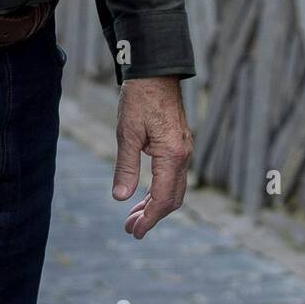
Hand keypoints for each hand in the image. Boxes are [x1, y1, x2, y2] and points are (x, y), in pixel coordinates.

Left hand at [112, 76, 193, 237]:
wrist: (156, 72)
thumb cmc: (139, 98)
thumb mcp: (127, 132)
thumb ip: (126, 167)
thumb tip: (121, 198)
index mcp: (171, 155)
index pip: (162, 199)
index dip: (149, 219)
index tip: (134, 232)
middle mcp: (183, 155)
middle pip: (172, 198)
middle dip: (152, 216)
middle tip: (130, 228)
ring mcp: (184, 150)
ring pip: (174, 188)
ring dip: (155, 204)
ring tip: (134, 215)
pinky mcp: (179, 144)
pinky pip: (173, 175)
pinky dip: (159, 189)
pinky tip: (144, 194)